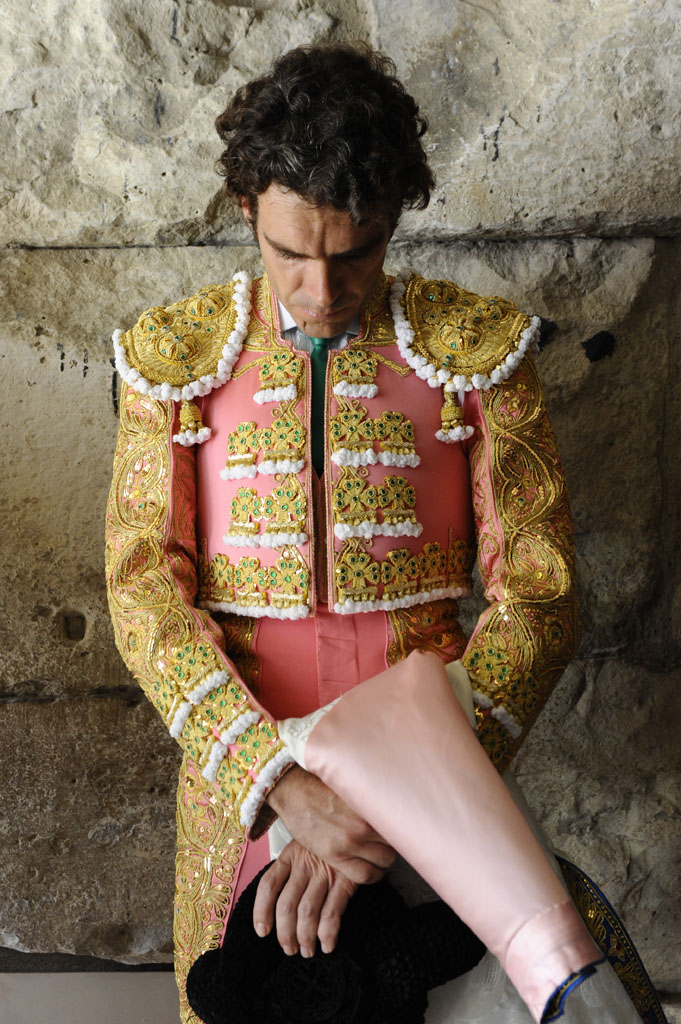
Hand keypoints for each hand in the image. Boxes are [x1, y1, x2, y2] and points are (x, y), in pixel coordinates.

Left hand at [253, 839, 356, 956]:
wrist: (357, 834)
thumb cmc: (329, 843)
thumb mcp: (305, 846)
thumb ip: (292, 869)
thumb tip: (279, 907)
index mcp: (290, 855)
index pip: (268, 885)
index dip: (261, 911)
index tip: (262, 931)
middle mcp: (305, 864)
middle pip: (286, 905)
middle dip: (285, 933)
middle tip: (289, 948)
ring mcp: (325, 873)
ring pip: (307, 912)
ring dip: (305, 937)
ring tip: (307, 950)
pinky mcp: (345, 881)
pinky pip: (331, 913)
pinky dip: (327, 934)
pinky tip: (327, 944)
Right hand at [266, 765, 395, 884]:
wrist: (293, 792)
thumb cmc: (321, 786)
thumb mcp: (351, 788)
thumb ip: (372, 798)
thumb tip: (392, 803)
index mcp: (369, 804)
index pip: (400, 821)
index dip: (404, 827)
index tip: (405, 829)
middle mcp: (363, 824)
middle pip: (396, 842)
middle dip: (396, 843)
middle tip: (390, 842)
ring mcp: (350, 842)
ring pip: (385, 860)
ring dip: (385, 859)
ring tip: (382, 856)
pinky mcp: (336, 856)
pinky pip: (365, 875)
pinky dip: (372, 875)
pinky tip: (373, 870)